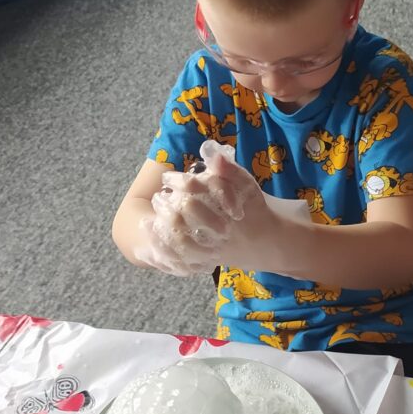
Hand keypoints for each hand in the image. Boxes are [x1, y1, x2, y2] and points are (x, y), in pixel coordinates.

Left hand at [136, 141, 275, 274]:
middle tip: (157, 198)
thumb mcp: (247, 186)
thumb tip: (213, 153)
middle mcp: (219, 229)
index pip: (194, 190)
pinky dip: (166, 251)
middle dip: (165, 206)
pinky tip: (155, 241)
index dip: (177, 181)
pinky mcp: (208, 260)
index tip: (166, 177)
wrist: (265, 241)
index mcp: (227, 206)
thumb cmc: (252, 208)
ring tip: (147, 221)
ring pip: (180, 241)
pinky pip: (182, 260)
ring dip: (161, 231)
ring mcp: (213, 247)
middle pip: (182, 217)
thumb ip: (230, 170)